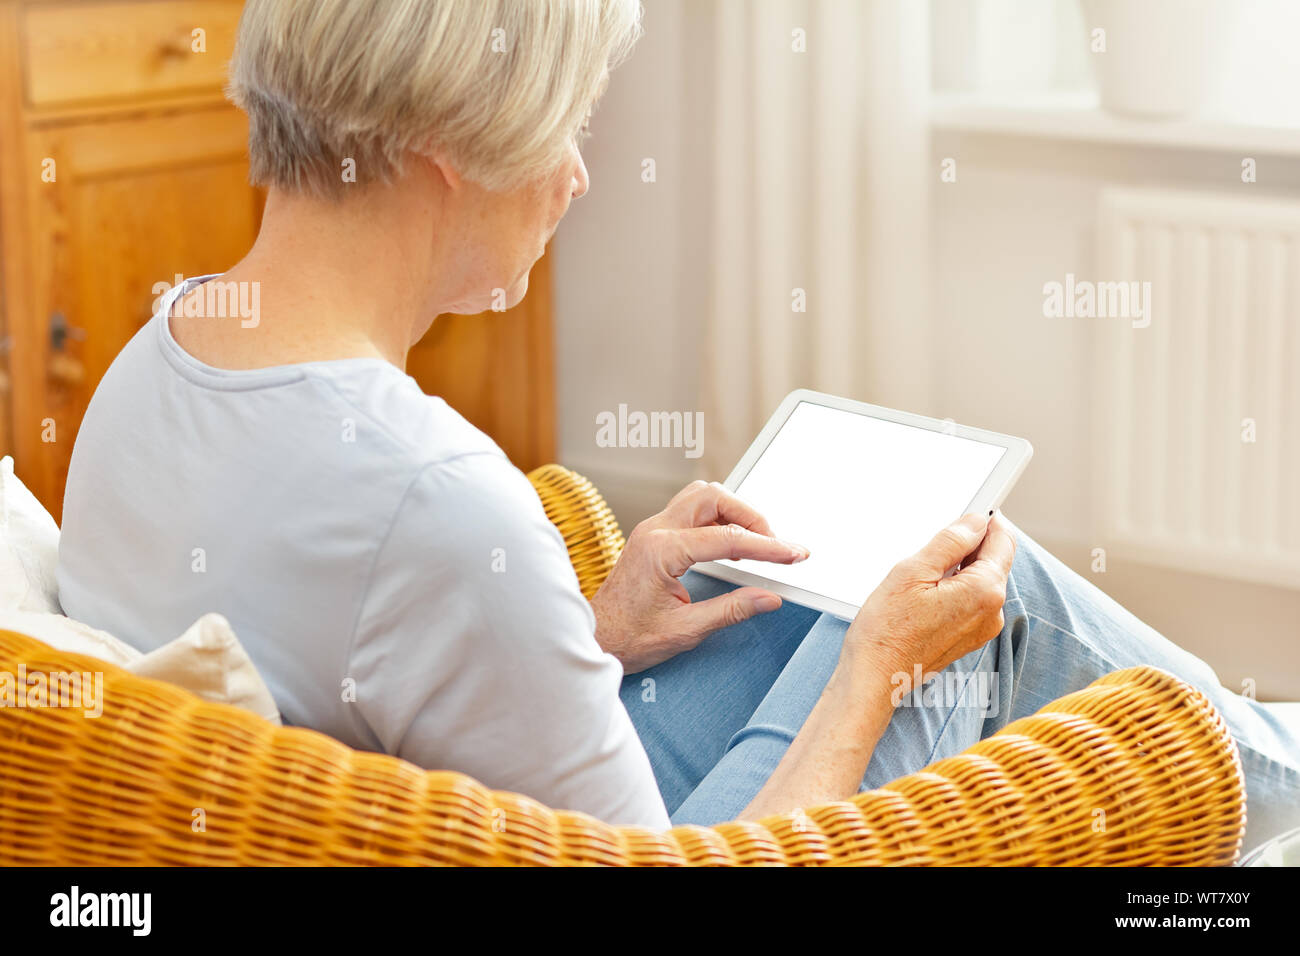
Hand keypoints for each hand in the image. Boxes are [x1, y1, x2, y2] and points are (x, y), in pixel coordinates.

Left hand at [590, 480, 808, 673]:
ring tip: (757, 543)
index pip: (726, 538)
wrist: (596, 638)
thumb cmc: (629, 636)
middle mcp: (654, 531)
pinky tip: (732, 545)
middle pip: (714, 497)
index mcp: (661, 551)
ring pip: (702, 497)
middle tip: (775, 546)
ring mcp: (651, 529)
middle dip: (751, 516)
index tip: (792, 554)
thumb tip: (768, 598)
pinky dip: (718, 519)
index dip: (766, 546)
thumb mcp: (685, 630)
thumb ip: (730, 610)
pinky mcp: (653, 535)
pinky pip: (692, 510)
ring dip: (734, 512)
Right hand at [842, 510, 1016, 687]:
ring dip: (960, 567)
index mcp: (984, 591)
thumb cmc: (886, 630)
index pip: (1002, 540)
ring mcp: (983, 628)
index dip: (985, 521)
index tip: (968, 513)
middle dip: (970, 545)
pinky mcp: (970, 638)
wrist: (874, 678)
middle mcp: (992, 611)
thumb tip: (975, 522)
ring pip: (982, 580)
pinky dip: (955, 588)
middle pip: (994, 560)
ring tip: (923, 574)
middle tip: (933, 545)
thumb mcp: (913, 571)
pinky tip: (926, 593)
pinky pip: (972, 600)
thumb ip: (951, 541)